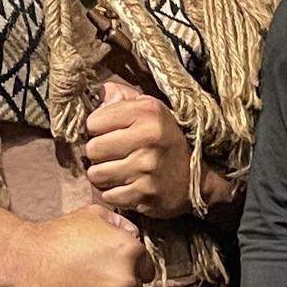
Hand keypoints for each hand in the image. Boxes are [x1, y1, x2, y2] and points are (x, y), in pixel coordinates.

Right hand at [0, 206, 150, 286]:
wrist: (18, 261)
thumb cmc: (53, 235)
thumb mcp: (91, 215)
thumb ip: (121, 225)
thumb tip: (135, 236)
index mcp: (130, 254)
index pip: (146, 271)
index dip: (129, 270)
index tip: (109, 270)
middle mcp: (125, 283)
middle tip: (88, 281)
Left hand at [81, 80, 195, 221]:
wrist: (193, 179)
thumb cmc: (163, 140)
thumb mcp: (149, 110)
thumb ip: (121, 96)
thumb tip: (99, 91)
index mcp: (148, 112)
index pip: (93, 121)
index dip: (98, 129)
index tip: (111, 133)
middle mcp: (150, 137)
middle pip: (92, 149)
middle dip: (98, 154)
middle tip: (113, 154)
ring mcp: (148, 167)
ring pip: (96, 174)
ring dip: (103, 175)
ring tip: (118, 171)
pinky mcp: (146, 193)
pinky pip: (108, 195)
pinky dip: (114, 193)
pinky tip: (127, 186)